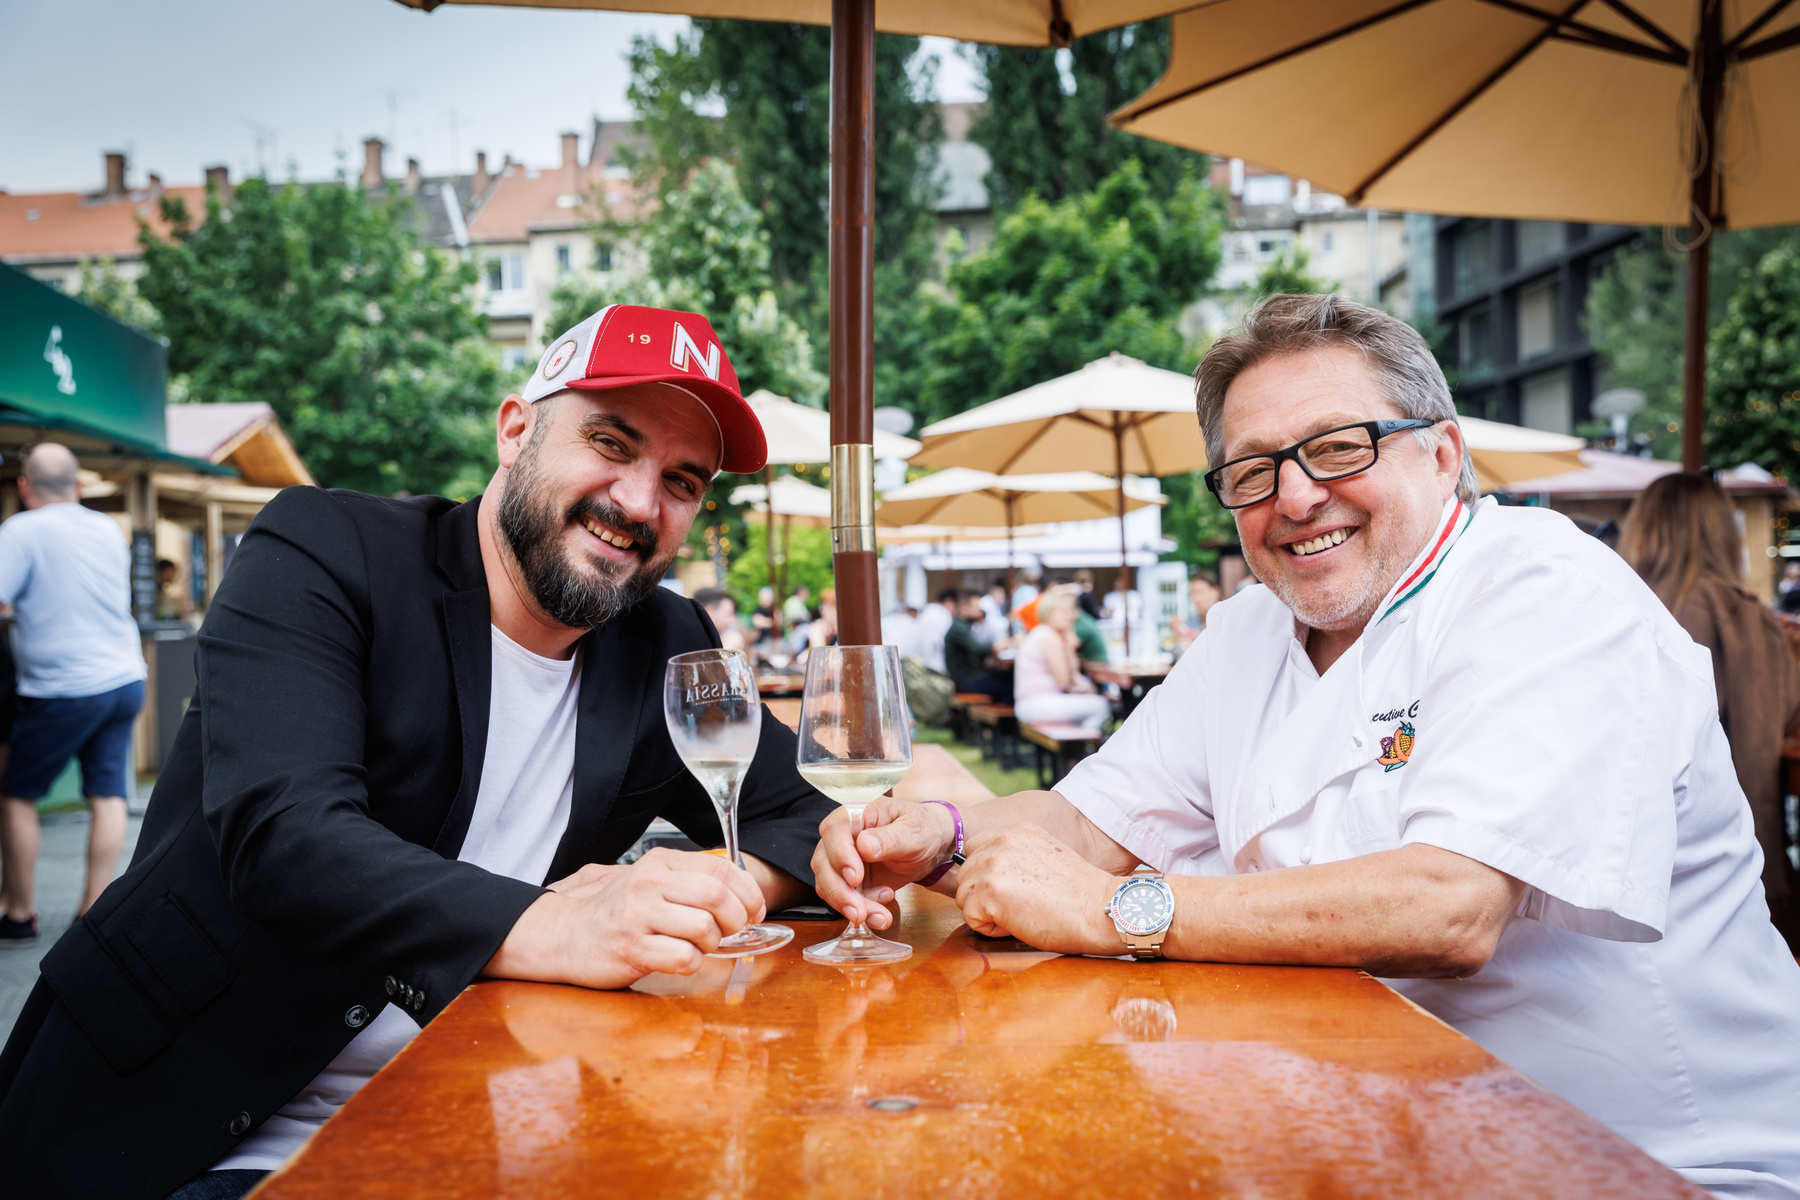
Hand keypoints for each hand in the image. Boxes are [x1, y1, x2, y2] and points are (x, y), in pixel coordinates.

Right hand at [487, 847, 767, 989]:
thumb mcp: (653, 882)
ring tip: (696, 945)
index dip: (748, 892)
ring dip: (711, 944)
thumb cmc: (618, 911)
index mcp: (660, 863)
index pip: (722, 868)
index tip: (754, 910)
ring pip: (704, 929)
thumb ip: (692, 880)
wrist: (566, 934)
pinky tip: (678, 959)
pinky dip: (691, 963)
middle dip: (735, 919)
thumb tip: (744, 891)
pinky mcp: (632, 950)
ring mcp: (638, 916)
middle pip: (717, 896)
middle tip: (729, 931)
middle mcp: (649, 884)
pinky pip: (684, 958)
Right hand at [810, 798, 956, 929]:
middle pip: (824, 863)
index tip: (855, 877)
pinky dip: (859, 910)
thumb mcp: (914, 832)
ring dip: (850, 906)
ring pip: (828, 885)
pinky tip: (881, 910)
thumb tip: (863, 845)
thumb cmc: (922, 830)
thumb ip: (890, 838)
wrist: (930, 848)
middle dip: (841, 892)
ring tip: (880, 917)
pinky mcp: (847, 880)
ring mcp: (841, 859)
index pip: (834, 830)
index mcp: (857, 813)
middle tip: (860, 912)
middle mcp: (842, 835)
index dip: (840, 855)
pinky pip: (842, 899)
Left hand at [954, 824, 1116, 955]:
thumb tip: (991, 873)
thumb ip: (1017, 856)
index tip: (1008, 890)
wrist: (1099, 910)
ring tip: (1020, 914)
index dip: (985, 875)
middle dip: (983, 895)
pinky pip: (970, 917)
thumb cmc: (1079, 895)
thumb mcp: (1047, 856)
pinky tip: (1018, 924)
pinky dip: (990, 929)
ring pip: (964, 896)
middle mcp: (1002, 842)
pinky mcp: (989, 893)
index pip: (974, 849)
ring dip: (986, 912)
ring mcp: (993, 866)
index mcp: (1017, 831)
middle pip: (965, 874)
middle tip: (1019, 906)